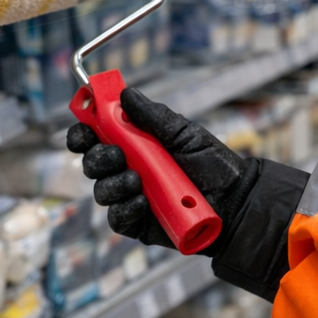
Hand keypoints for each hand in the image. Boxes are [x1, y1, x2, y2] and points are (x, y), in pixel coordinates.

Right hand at [66, 87, 259, 252]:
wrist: (234, 200)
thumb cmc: (212, 163)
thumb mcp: (184, 133)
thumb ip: (152, 116)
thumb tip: (124, 93)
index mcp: (134, 144)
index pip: (96, 136)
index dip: (83, 132)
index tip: (84, 128)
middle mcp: (127, 169)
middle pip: (91, 163)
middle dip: (97, 157)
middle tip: (118, 154)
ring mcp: (130, 197)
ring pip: (101, 190)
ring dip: (114, 183)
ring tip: (138, 180)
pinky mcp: (136, 223)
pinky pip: (117, 217)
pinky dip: (126, 207)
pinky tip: (143, 201)